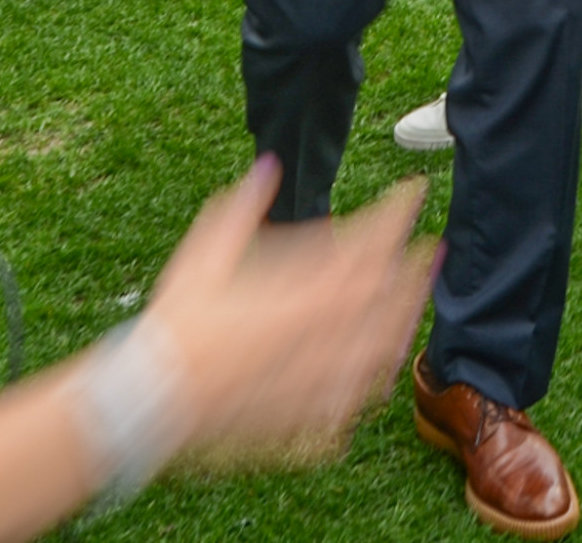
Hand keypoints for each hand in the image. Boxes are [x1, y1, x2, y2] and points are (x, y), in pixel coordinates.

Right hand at [140, 157, 432, 468]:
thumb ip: (240, 211)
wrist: (148, 399)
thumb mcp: (202, 257)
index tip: (411, 196)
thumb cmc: (175, 326)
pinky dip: (372, 377)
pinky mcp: (296, 414)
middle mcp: (309, 339)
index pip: (362, 251)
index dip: (392, 220)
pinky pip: (349, 397)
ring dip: (402, 321)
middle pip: (382, 302)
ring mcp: (307, 380)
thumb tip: (267, 167)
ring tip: (418, 301)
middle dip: (413, 272)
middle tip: (433, 249)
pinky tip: (381, 365)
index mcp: (292, 297)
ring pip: (374, 351)